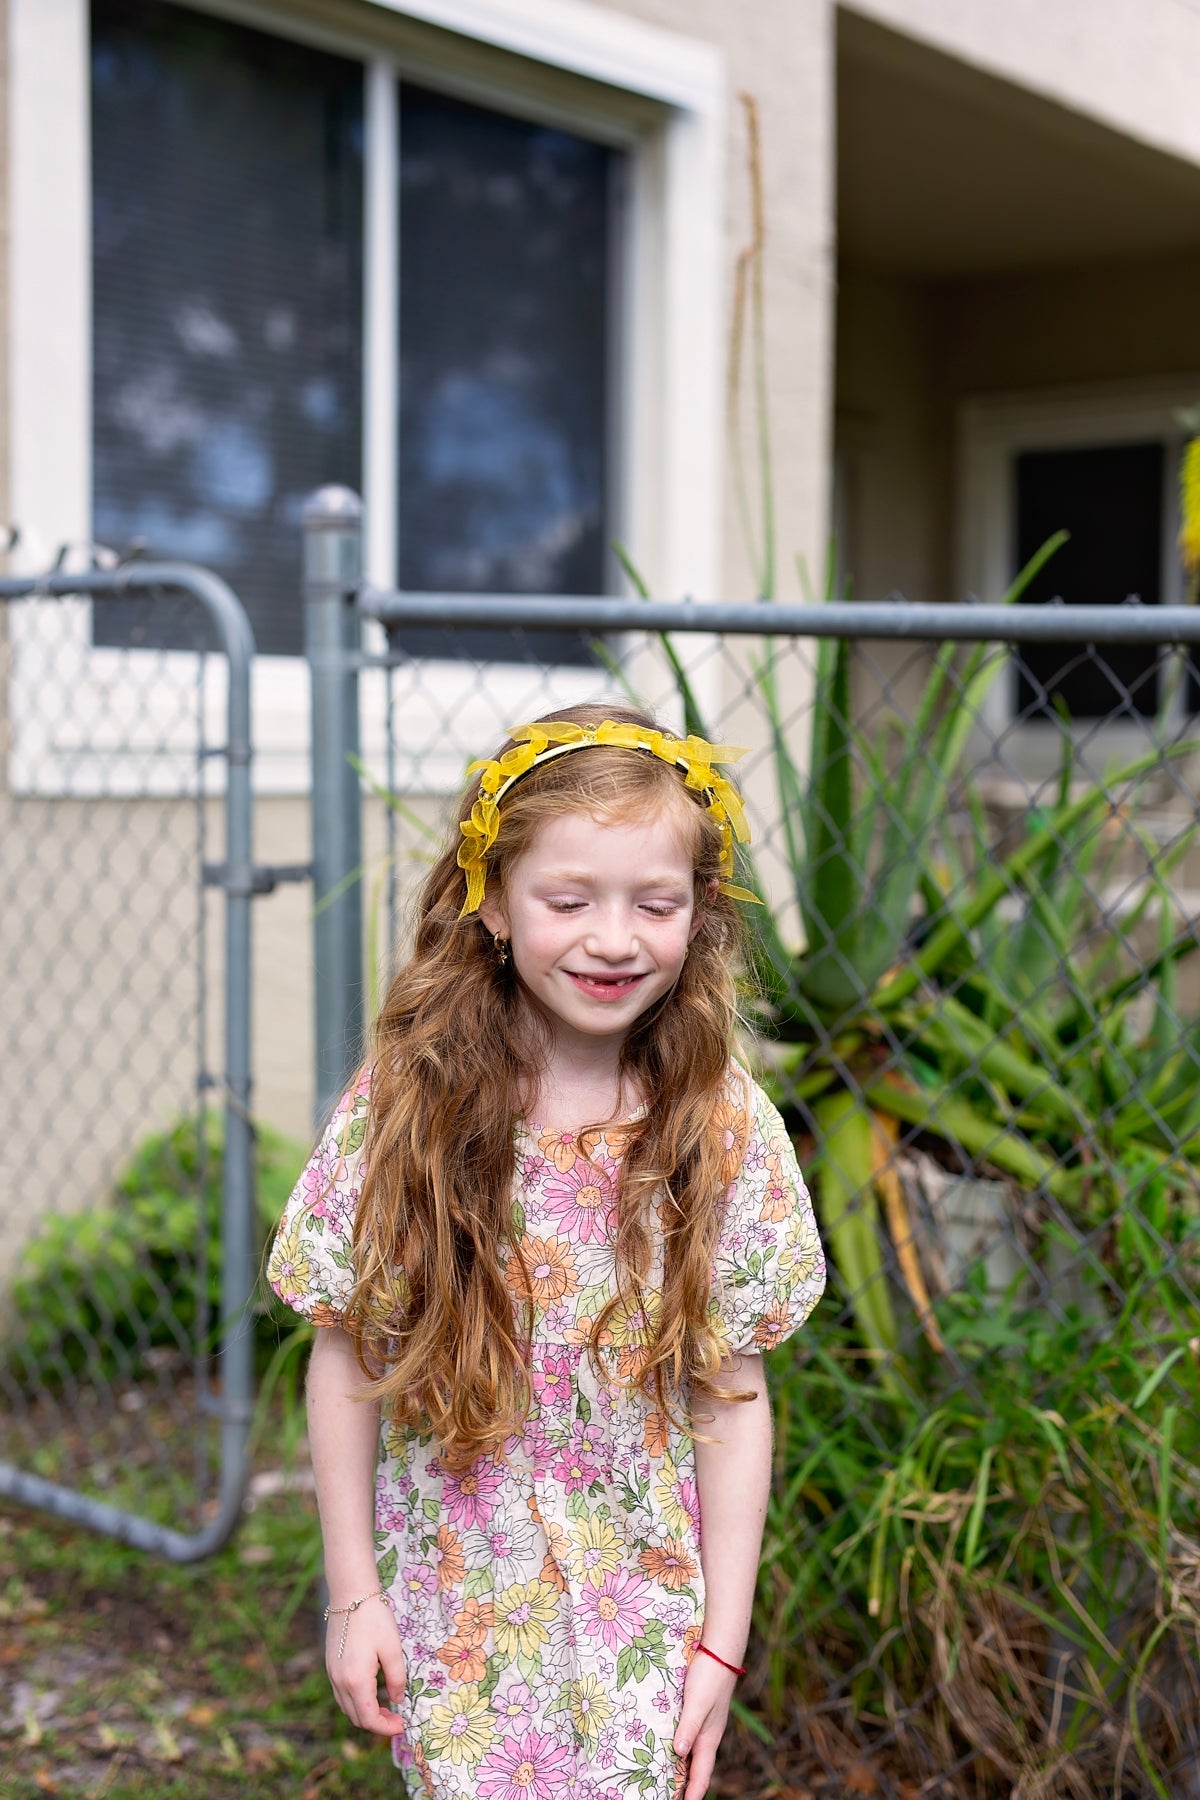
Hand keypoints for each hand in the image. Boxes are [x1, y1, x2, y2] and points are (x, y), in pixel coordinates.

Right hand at [325, 1598, 407, 1737]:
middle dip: (377, 1724)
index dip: (387, 1728)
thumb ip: (397, 1678)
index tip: (403, 1724)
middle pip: (356, 1718)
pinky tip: (371, 1691)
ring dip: (366, 1714)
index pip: (369, 1719)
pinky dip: (356, 1701)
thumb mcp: (392, 1648)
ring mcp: (332, 1674)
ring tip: (386, 1707)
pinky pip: (342, 1694)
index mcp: (356, 1680)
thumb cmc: (374, 1618)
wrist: (350, 1593)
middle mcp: (339, 1682)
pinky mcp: (330, 1665)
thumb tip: (399, 1700)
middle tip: (397, 1718)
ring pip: (347, 1708)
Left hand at [674, 1649, 736, 1799]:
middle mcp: (707, 1735)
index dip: (692, 1794)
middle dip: (686, 1787)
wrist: (720, 1649)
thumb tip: (679, 1754)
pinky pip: (688, 1737)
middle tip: (669, 1797)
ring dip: (682, 1769)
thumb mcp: (698, 1702)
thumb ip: (689, 1726)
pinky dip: (679, 1749)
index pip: (701, 1775)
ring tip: (666, 1780)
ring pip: (692, 1754)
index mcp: (709, 1738)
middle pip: (696, 1769)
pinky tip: (667, 1746)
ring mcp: (704, 1723)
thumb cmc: (709, 1676)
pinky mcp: (697, 1711)